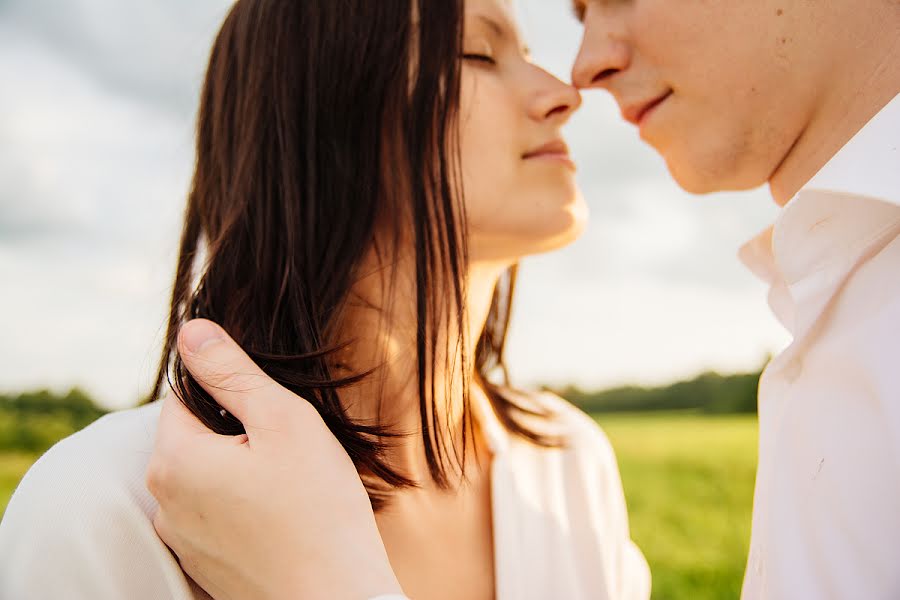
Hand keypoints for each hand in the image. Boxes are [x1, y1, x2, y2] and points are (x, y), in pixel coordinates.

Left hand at [146, 319, 402, 599]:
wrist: (335, 599)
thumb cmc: (317, 507)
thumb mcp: (282, 420)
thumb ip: (232, 372)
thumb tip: (192, 331)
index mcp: (175, 459)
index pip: (184, 396)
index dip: (231, 392)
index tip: (271, 410)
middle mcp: (164, 503)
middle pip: (195, 438)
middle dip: (237, 433)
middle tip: (290, 450)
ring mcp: (182, 540)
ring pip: (207, 478)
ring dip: (240, 471)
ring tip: (292, 487)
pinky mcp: (203, 565)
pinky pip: (216, 515)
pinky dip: (243, 507)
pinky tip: (283, 517)